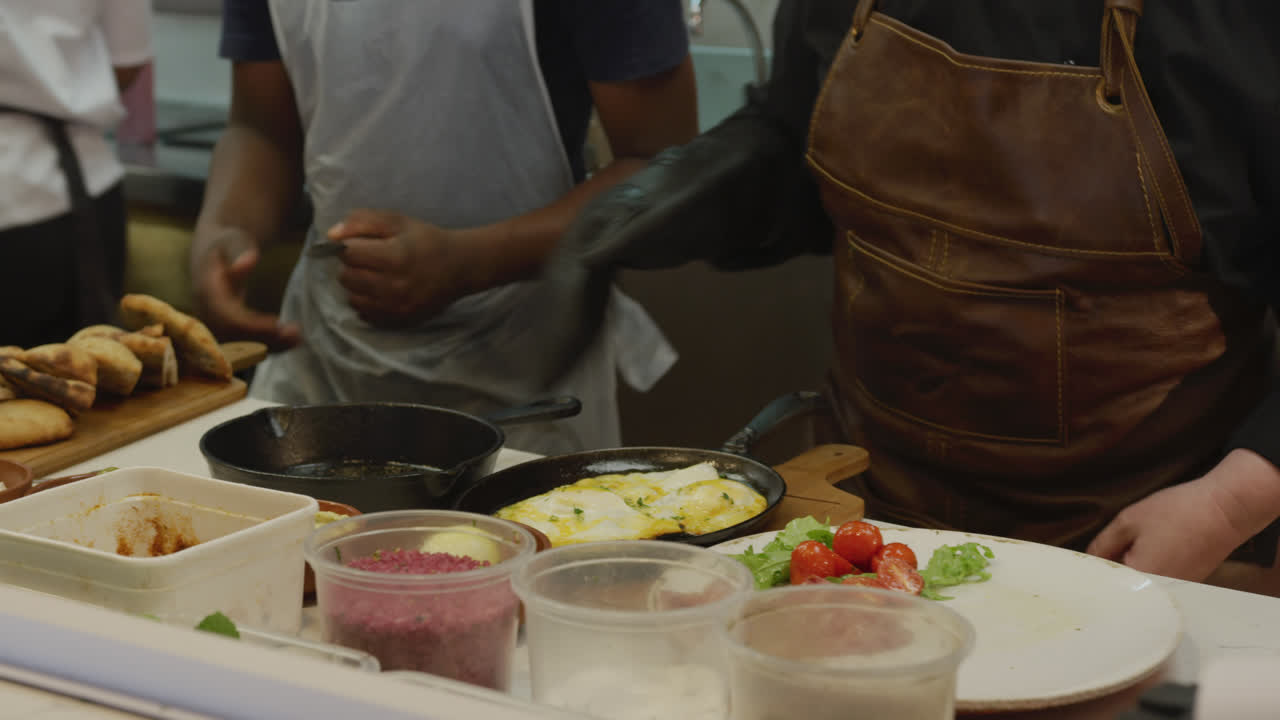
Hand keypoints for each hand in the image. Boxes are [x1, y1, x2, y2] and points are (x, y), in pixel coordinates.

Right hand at [190, 229, 299, 349]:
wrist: (213, 254)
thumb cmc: (226, 245)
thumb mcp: (232, 240)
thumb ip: (239, 250)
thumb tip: (248, 262)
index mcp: (206, 290)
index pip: (224, 315)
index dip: (249, 324)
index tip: (276, 323)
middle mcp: (206, 311)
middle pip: (233, 335)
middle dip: (264, 338)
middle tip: (295, 334)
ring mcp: (214, 322)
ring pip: (239, 344)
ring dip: (269, 345)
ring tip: (297, 338)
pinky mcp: (225, 328)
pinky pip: (244, 343)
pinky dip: (268, 345)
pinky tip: (290, 341)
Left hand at [327, 209, 471, 326]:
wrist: (459, 267)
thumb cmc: (427, 240)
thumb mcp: (397, 221)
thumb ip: (362, 222)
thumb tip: (331, 235)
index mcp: (393, 257)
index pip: (348, 254)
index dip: (350, 247)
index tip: (362, 245)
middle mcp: (392, 286)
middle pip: (347, 277)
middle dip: (352, 266)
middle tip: (369, 260)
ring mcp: (395, 307)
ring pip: (353, 298)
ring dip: (357, 286)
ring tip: (374, 276)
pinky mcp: (398, 320)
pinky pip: (365, 314)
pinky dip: (367, 302)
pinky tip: (380, 292)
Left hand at [1088, 450, 1279, 581]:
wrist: (1225, 510)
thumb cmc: (1178, 512)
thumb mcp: (1129, 521)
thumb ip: (1104, 544)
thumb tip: (1088, 561)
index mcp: (1143, 578)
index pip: (1105, 587)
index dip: (1089, 576)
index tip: (1077, 568)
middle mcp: (1160, 592)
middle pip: (1122, 592)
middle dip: (1107, 577)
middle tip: (1094, 560)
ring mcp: (1175, 591)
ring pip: (1140, 589)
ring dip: (1126, 575)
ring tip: (1117, 555)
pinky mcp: (1186, 585)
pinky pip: (1156, 584)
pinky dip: (1145, 573)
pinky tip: (1141, 555)